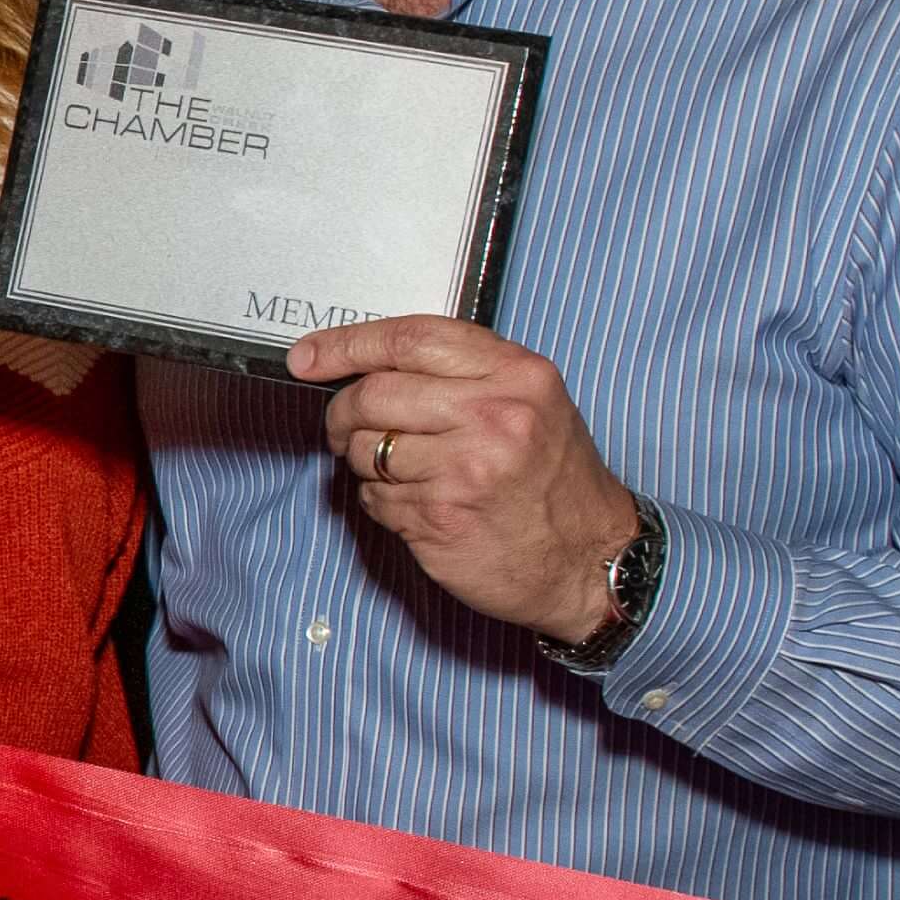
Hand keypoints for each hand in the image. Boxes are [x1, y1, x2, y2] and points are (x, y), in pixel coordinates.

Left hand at [292, 315, 642, 648]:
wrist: (592, 561)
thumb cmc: (555, 481)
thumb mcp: (533, 403)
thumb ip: (463, 374)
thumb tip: (370, 365)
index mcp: (515, 375)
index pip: (410, 339)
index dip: (346, 343)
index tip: (308, 356)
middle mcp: (493, 416)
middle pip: (373, 394)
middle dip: (343, 412)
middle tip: (343, 428)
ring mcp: (465, 470)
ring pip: (366, 449)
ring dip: (364, 462)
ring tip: (405, 473)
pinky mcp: (441, 518)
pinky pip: (375, 498)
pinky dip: (381, 501)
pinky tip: (419, 506)